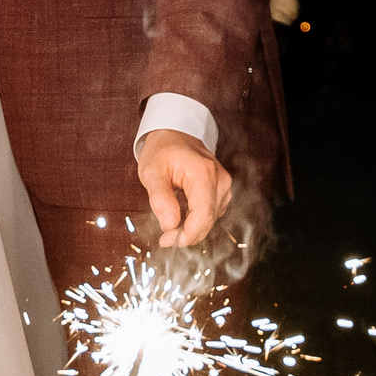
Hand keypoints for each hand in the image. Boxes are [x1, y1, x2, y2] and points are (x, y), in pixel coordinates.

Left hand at [136, 129, 232, 247]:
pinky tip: (182, 209)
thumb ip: (159, 199)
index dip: (186, 234)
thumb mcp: (151, 172)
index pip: (203, 215)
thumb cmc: (163, 150)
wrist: (175, 134)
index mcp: (203, 173)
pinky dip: (195, 219)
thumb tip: (169, 225)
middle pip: (208, 221)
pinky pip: (211, 214)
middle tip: (164, 235)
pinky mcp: (222, 191)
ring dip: (190, 226)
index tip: (166, 240)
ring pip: (210, 220)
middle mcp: (220, 180)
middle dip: (186, 233)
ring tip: (171, 212)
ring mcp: (224, 185)